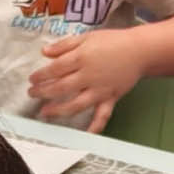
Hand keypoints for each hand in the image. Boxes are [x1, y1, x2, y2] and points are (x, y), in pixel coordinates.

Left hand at [28, 30, 145, 132]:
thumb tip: (44, 52)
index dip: (41, 75)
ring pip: (76, 104)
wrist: (141, 49)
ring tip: (44, 113)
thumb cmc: (112, 41)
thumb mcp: (87, 37)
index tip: (32, 80)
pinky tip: (85, 137)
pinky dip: (95, 127)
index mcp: (82, 57)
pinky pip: (102, 115)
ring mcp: (99, 89)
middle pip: (61, 87)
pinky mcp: (110, 98)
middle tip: (32, 94)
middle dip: (44, 92)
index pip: (56, 68)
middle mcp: (89, 75)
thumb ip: (65, 45)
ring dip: (58, 110)